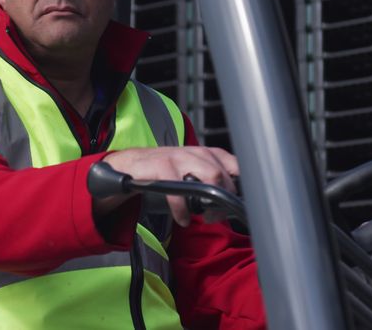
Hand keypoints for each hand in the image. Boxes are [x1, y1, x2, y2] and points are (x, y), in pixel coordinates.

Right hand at [99, 146, 238, 226]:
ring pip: (208, 176)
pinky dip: (183, 210)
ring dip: (209, 204)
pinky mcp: (161, 166)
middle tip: (217, 214)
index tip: (239, 202)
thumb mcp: (191, 171)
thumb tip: (233, 203)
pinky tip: (183, 219)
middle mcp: (195, 152)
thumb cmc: (165, 171)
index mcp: (206, 153)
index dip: (241, 184)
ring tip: (205, 217)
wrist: (130, 165)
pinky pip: (179, 191)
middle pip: (222, 173)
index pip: (234, 164)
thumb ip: (211, 181)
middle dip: (224, 198)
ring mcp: (178, 157)